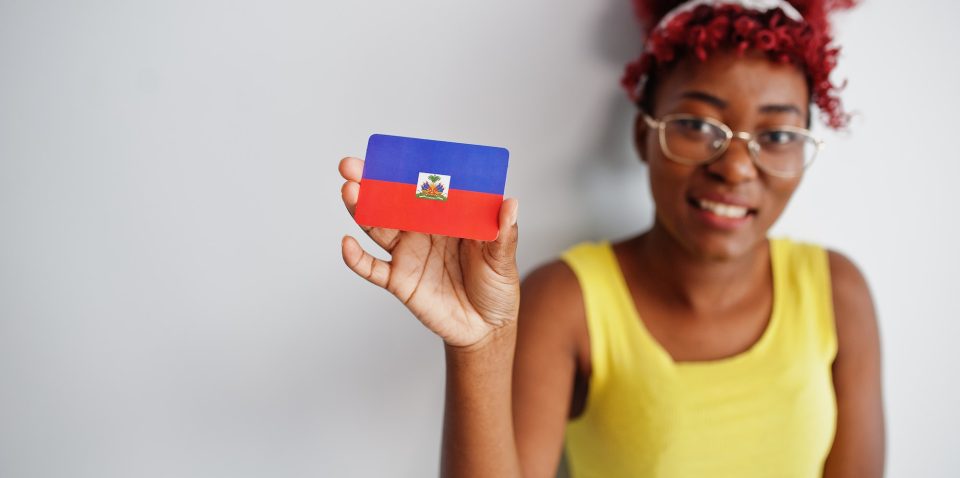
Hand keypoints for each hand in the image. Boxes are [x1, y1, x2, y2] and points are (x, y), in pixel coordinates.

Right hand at [338, 157, 519, 348]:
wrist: (487, 329)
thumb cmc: (496, 287)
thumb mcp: (504, 259)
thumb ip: (503, 233)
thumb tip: (510, 203)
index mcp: (447, 217)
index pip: (421, 187)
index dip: (404, 170)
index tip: (388, 154)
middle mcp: (422, 230)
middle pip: (390, 202)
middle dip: (370, 182)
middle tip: (351, 166)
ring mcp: (408, 254)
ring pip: (377, 227)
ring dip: (361, 209)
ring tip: (349, 192)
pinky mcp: (399, 281)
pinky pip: (372, 268)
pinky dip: (356, 258)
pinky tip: (347, 244)